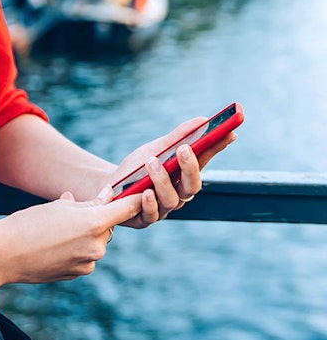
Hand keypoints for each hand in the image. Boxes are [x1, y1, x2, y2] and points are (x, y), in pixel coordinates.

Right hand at [0, 192, 141, 287]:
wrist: (4, 253)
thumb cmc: (28, 223)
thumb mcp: (58, 206)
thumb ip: (87, 203)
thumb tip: (107, 197)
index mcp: (94, 223)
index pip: (126, 209)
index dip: (135, 199)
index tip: (142, 193)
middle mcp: (97, 246)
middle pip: (108, 227)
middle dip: (97, 220)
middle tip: (71, 214)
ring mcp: (88, 263)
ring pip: (96, 243)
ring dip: (85, 236)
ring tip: (56, 232)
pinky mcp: (78, 273)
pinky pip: (84, 257)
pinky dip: (75, 250)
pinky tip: (52, 246)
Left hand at [100, 117, 236, 228]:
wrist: (110, 185)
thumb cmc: (138, 166)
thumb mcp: (157, 148)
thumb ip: (178, 136)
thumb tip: (203, 120)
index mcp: (185, 176)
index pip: (205, 161)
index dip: (217, 148)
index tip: (229, 132)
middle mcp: (178, 194)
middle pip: (192, 185)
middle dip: (190, 167)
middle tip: (184, 148)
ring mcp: (162, 208)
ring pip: (170, 199)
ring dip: (162, 179)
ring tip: (151, 161)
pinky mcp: (144, 219)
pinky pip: (150, 214)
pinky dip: (149, 203)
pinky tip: (145, 192)